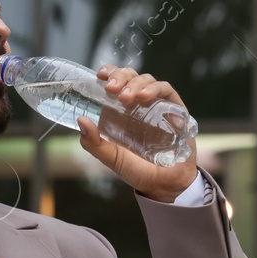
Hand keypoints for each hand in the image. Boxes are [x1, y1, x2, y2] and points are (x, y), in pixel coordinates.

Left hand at [78, 64, 197, 202]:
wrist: (165, 185)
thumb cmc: (137, 170)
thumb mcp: (111, 158)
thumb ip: (94, 143)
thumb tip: (81, 120)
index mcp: (121, 110)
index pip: (115, 81)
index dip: (109, 72)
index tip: (100, 75)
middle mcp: (139, 103)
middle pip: (130, 76)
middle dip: (120, 77)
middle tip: (111, 89)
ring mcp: (158, 104)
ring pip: (146, 79)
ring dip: (135, 84)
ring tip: (126, 98)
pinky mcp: (176, 108)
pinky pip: (165, 90)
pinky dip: (154, 89)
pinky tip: (144, 97)